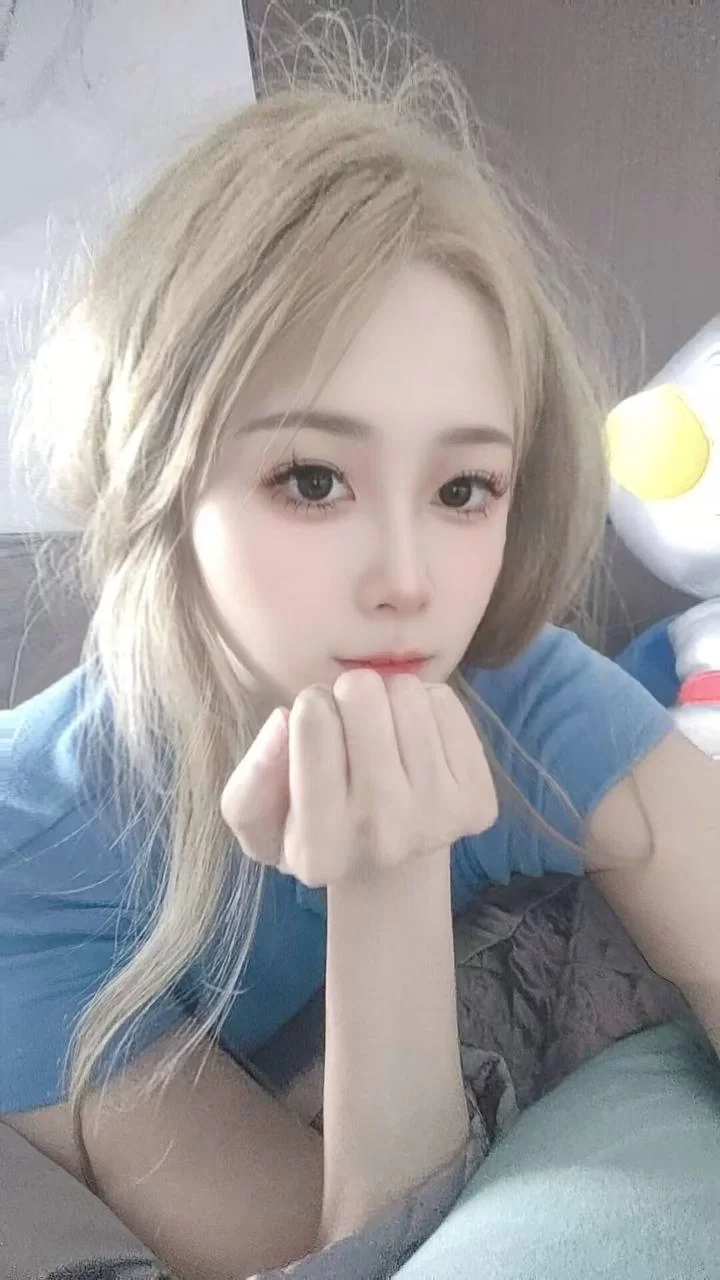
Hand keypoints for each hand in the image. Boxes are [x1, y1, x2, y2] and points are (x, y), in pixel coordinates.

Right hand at [220, 669, 497, 888]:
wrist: (387, 865)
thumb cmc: (308, 824)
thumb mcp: (255, 815)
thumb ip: (251, 774)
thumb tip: (285, 720)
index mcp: (319, 846)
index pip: (312, 719)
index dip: (308, 707)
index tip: (313, 732)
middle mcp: (384, 837)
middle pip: (362, 692)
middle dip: (348, 696)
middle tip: (350, 731)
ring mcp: (439, 820)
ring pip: (406, 691)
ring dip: (387, 701)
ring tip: (381, 737)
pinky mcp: (477, 803)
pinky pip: (444, 702)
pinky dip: (424, 709)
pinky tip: (413, 745)